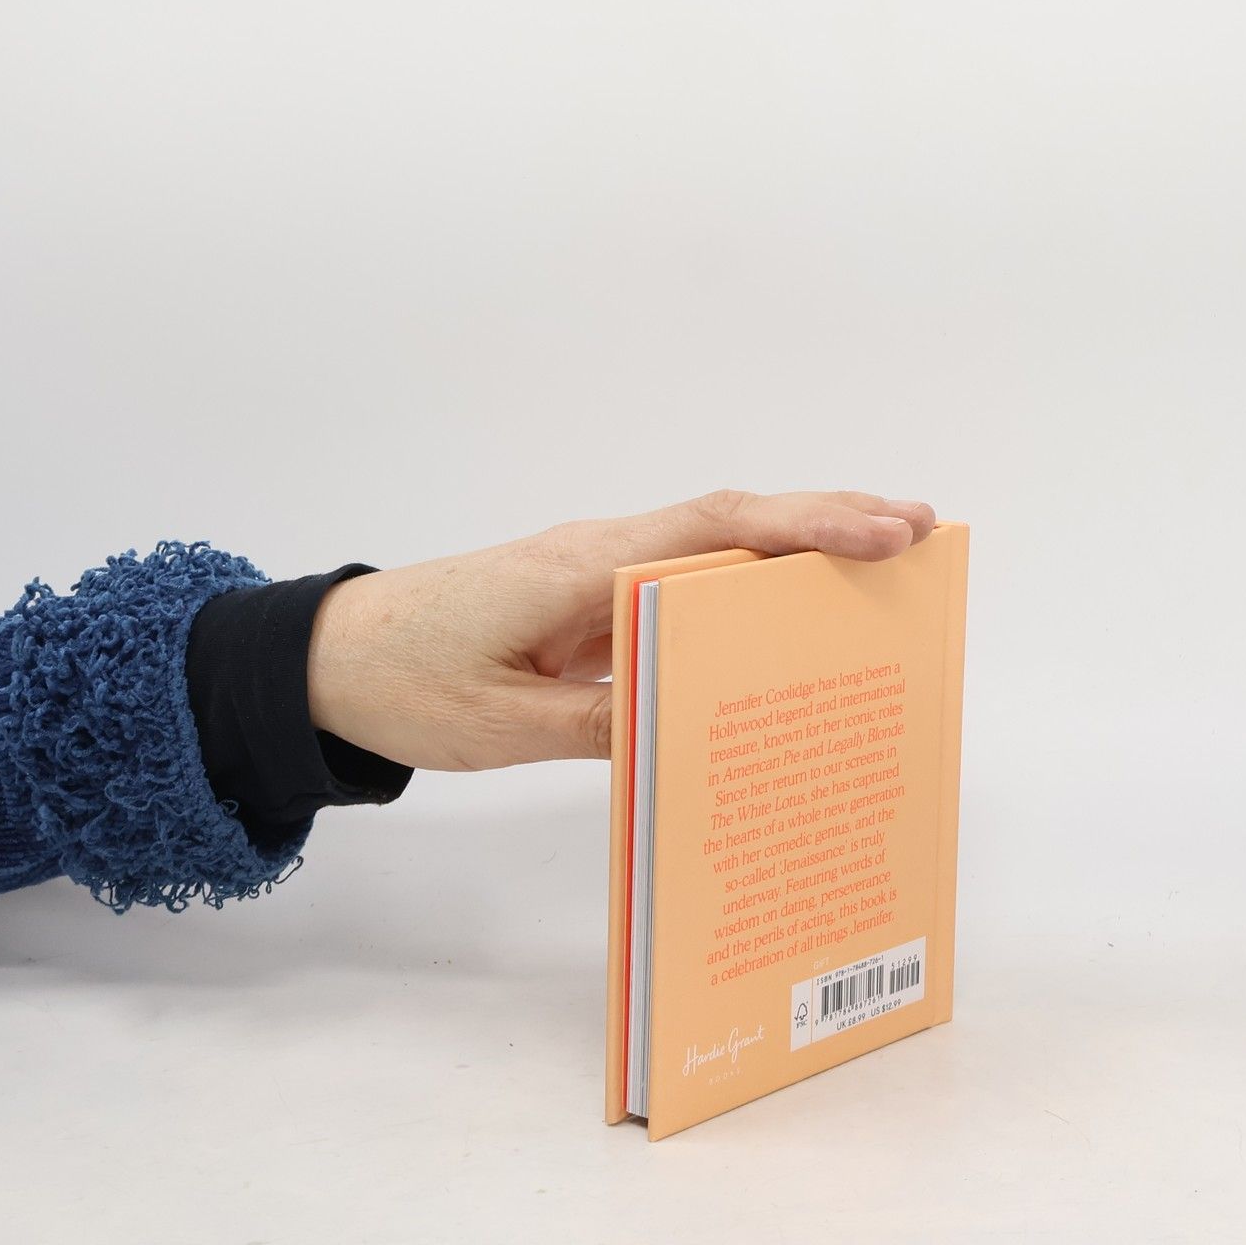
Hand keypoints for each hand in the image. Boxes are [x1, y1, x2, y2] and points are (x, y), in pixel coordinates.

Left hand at [304, 488, 936, 771]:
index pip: (717, 528)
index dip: (807, 526)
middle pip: (734, 519)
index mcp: (585, 566)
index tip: (885, 530)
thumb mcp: (503, 726)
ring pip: (714, 544)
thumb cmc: (404, 682)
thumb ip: (601, 724)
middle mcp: (602, 552)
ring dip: (795, 546)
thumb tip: (699, 723)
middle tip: (921, 529)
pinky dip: (744, 584)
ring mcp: (596, 571)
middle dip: (828, 518)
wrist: (324, 659)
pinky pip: (682, 582)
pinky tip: (783, 622)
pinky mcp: (587, 599)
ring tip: (882, 565)